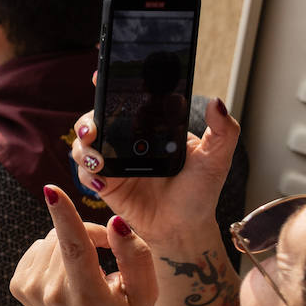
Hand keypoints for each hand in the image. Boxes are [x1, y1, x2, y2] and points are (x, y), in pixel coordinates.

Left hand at [10, 185, 158, 305]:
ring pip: (51, 238)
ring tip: (85, 271)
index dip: (65, 216)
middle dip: (89, 234)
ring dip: (71, 244)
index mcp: (87, 297)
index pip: (74, 249)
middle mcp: (53, 294)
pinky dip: (55, 253)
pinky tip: (65, 275)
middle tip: (105, 256)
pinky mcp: (17, 284)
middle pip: (67, 237)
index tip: (51, 191)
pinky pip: (39, 247)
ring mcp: (30, 289)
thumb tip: (116, 222)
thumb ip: (137, 257)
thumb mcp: (142, 296)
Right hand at [71, 98, 238, 245]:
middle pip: (96, 119)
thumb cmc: (199, 192)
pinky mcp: (104, 183)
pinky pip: (85, 173)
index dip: (109, 87)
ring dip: (83, 148)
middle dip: (87, 120)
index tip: (99, 76)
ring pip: (83, 144)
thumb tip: (218, 102)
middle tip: (92, 128)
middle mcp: (128, 141)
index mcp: (152, 128)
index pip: (128, 101)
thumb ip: (222, 129)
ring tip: (97, 158)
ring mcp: (113, 161)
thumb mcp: (216, 158)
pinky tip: (101, 182)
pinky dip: (87, 173)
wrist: (183, 228)